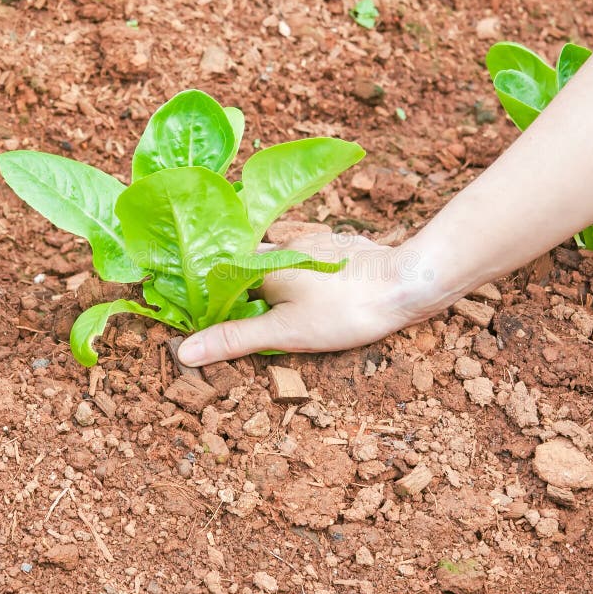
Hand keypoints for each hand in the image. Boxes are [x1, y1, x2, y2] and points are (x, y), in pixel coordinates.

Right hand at [177, 232, 423, 365]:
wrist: (407, 283)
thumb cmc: (345, 310)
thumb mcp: (285, 332)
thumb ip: (235, 338)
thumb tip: (185, 350)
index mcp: (260, 263)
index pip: (219, 281)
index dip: (213, 305)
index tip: (213, 328)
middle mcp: (282, 246)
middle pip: (248, 271)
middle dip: (244, 298)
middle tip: (251, 327)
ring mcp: (312, 243)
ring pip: (279, 266)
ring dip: (274, 288)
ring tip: (284, 316)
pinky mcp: (337, 247)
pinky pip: (306, 263)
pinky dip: (301, 281)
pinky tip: (316, 299)